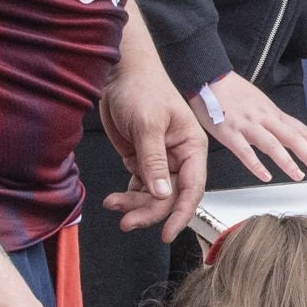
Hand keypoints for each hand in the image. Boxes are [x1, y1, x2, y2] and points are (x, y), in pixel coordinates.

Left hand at [99, 46, 208, 241]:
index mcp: (192, 147)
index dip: (181, 213)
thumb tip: (162, 193)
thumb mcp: (148, 124)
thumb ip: (154, 160)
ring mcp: (160, 160)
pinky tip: (115, 198)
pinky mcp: (142, 159)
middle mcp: (179, 157)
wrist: (119, 73)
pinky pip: (140, 186)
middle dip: (149, 211)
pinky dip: (128, 196)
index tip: (167, 233)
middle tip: (127, 220)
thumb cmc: (142, 87)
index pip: (192, 188)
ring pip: (153, 195)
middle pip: (170, 197)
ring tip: (113, 204)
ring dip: (135, 204)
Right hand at [200, 71, 306, 183]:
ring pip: (272, 144)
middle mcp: (264, 118)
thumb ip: (271, 120)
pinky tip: (265, 176)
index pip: (300, 129)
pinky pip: (245, 151)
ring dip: (287, 161)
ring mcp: (247, 125)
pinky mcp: (229, 132)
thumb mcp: (259, 102)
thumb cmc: (231, 91)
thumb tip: (285, 136)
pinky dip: (256, 165)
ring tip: (298, 176)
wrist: (208, 77)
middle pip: (292, 137)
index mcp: (272, 112)